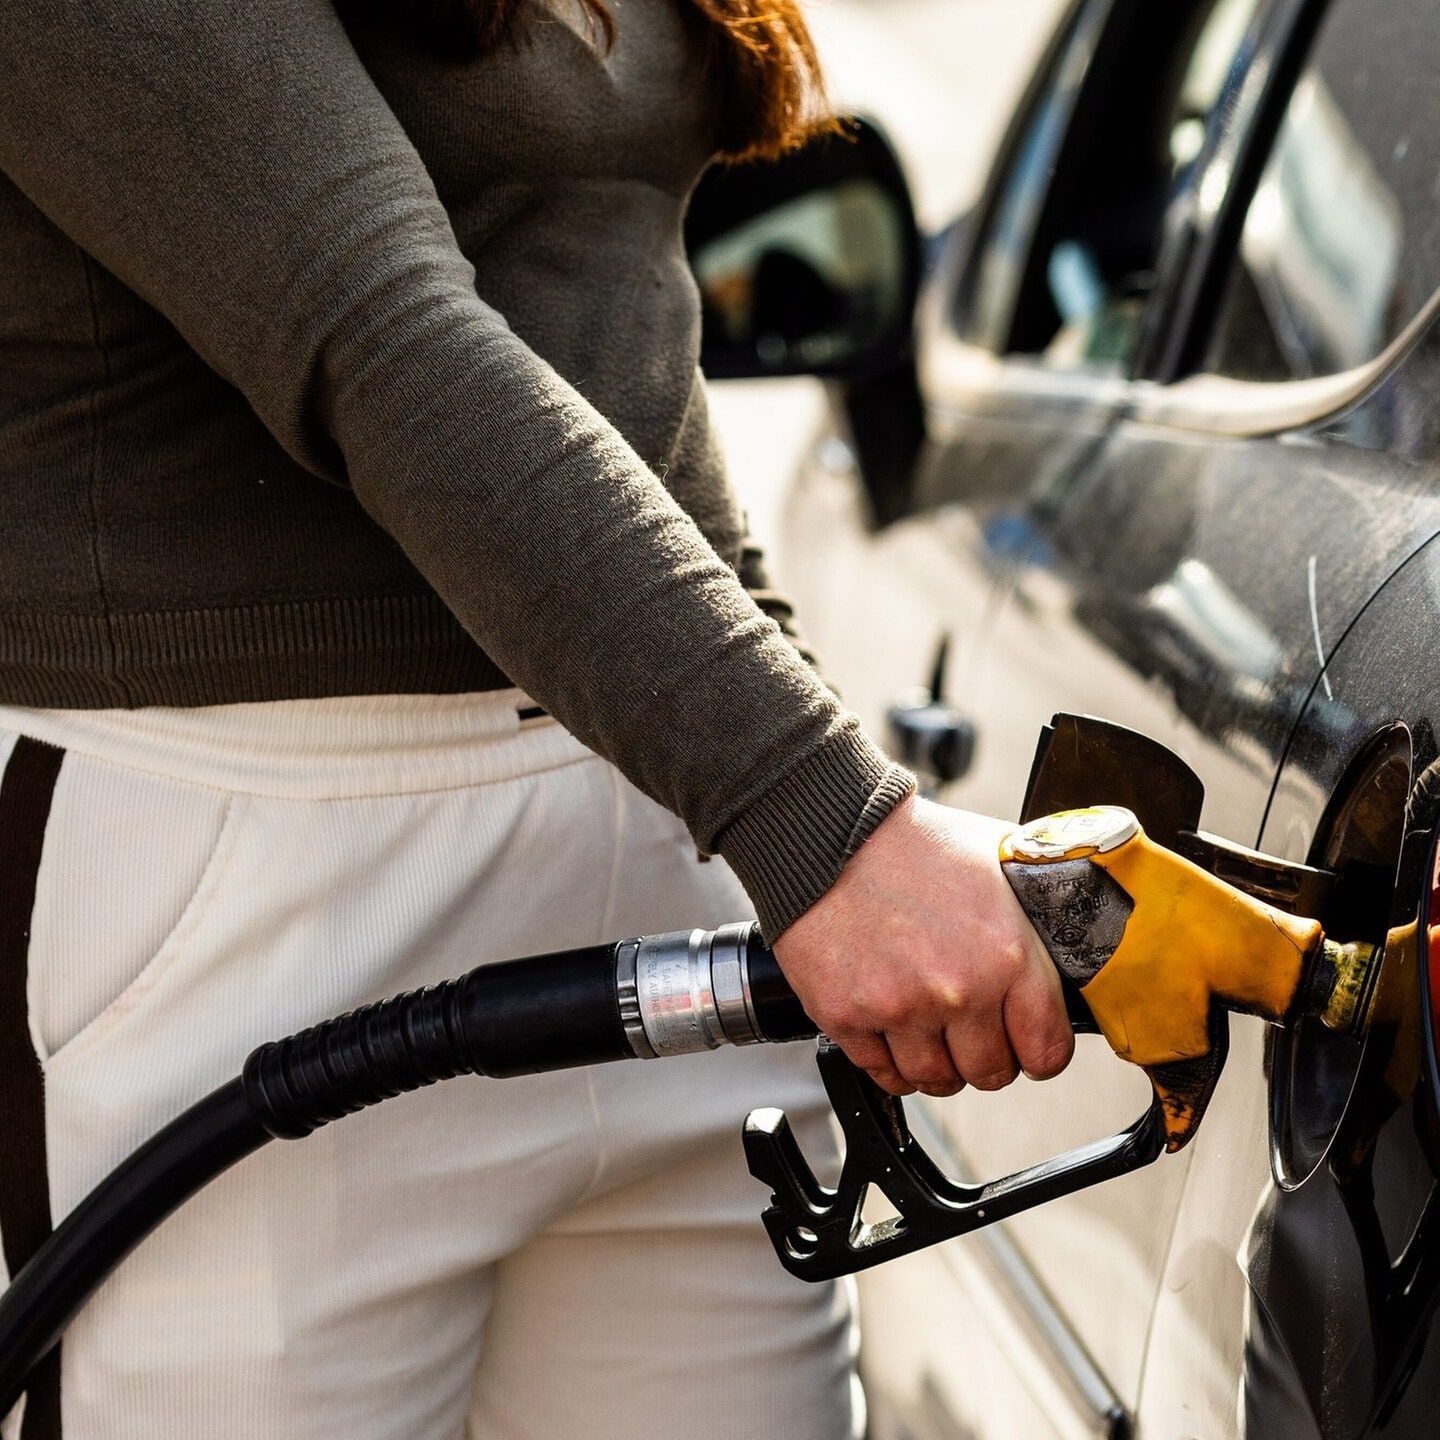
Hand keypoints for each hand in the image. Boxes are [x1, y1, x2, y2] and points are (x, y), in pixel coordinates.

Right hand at [771, 795, 1072, 1096]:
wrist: (832, 832)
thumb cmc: (915, 843)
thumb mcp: (1000, 862)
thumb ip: (1039, 909)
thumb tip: (1075, 931)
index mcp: (1007, 955)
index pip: (1047, 1052)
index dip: (1039, 1049)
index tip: (1026, 1040)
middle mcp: (957, 990)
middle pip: (990, 1073)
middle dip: (985, 1054)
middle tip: (970, 1027)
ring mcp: (899, 1008)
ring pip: (935, 1080)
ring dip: (936, 1061)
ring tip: (928, 1025)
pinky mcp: (847, 1016)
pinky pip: (882, 1073)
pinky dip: (889, 1059)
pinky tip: (892, 1026)